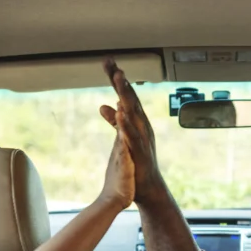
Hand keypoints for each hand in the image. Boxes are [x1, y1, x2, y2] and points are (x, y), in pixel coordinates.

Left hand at [100, 58, 164, 203]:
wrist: (147, 188)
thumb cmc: (136, 163)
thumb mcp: (121, 138)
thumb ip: (114, 121)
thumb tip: (103, 105)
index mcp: (136, 121)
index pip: (125, 96)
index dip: (117, 79)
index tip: (108, 62)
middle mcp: (142, 126)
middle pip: (130, 99)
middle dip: (122, 81)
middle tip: (113, 63)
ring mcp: (142, 138)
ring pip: (133, 113)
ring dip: (127, 95)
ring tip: (119, 79)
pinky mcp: (140, 152)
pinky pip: (132, 135)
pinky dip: (127, 123)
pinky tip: (121, 112)